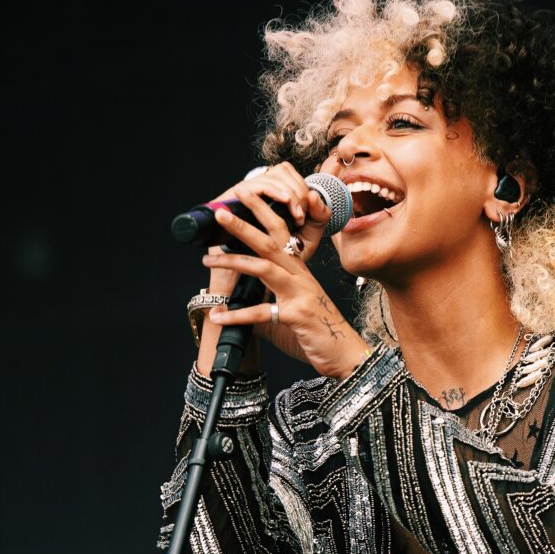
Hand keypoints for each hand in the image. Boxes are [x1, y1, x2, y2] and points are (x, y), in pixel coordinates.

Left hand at [198, 162, 369, 379]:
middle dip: (245, 223)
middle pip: (271, 241)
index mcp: (298, 271)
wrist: (346, 356)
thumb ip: (261, 310)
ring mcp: (299, 294)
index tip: (242, 197)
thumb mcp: (286, 317)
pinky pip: (261, 312)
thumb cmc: (319, 334)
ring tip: (207, 259)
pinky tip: (218, 316)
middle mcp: (300, 276)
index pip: (280, 233)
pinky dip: (237, 314)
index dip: (263, 212)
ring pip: (264, 267)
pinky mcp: (297, 316)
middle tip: (222, 211)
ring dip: (233, 261)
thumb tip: (231, 312)